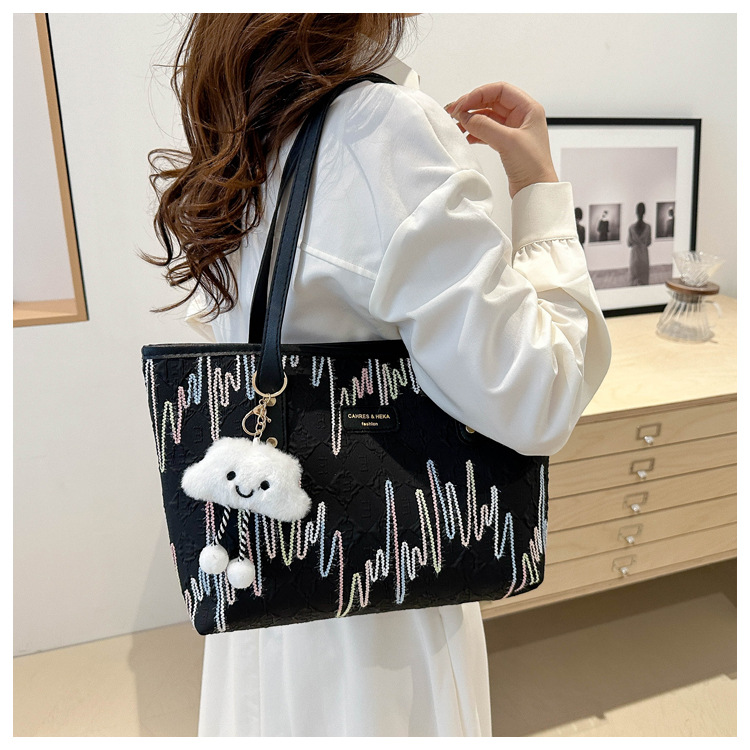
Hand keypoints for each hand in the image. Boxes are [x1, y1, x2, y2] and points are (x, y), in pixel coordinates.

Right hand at [444, 82, 557, 198]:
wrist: (536, 190)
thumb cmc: (533, 166)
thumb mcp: (508, 141)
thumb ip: (484, 126)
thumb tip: (465, 116)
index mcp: (528, 108)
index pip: (500, 90)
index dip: (479, 94)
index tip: (463, 104)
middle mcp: (521, 116)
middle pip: (491, 101)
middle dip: (472, 105)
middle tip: (454, 112)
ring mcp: (513, 130)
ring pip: (488, 116)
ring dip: (471, 119)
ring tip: (456, 125)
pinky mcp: (507, 143)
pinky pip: (487, 130)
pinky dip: (475, 132)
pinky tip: (466, 136)